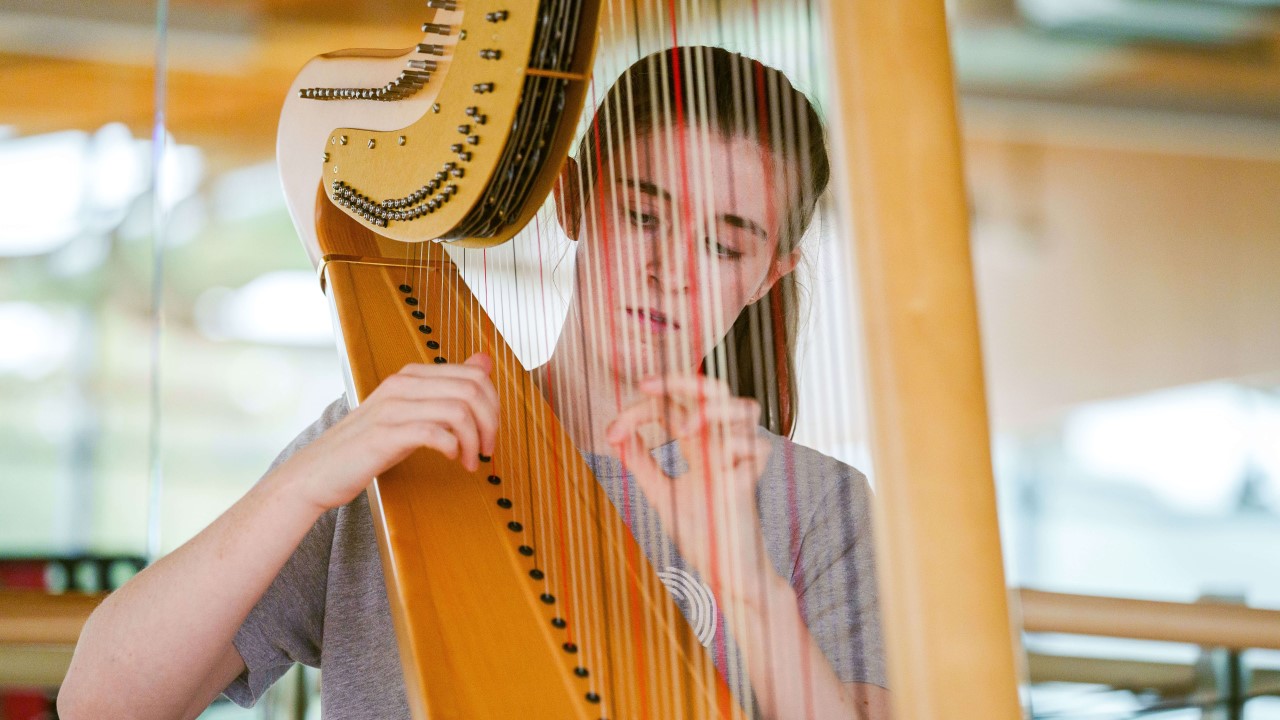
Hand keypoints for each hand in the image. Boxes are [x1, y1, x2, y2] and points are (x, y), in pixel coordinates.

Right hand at [287, 353, 499, 511]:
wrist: (317, 472)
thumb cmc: (367, 445)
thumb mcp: (412, 412)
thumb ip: (447, 387)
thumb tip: (485, 360)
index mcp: (411, 375)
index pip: (474, 374)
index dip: (494, 403)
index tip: (490, 430)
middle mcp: (402, 384)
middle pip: (471, 389)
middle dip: (490, 422)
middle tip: (487, 449)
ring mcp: (391, 408)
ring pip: (458, 410)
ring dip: (474, 440)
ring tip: (470, 460)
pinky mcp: (384, 435)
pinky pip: (434, 432)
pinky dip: (453, 448)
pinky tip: (452, 459)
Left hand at [605, 374, 775, 596]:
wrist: (727, 572)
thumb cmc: (703, 532)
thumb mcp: (662, 493)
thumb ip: (641, 463)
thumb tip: (615, 436)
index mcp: (699, 444)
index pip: (673, 406)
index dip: (640, 409)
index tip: (611, 433)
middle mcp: (720, 445)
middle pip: (713, 390)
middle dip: (681, 379)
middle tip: (645, 384)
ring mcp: (739, 461)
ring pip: (747, 408)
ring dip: (715, 408)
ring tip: (686, 429)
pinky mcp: (752, 484)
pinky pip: (758, 448)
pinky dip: (738, 447)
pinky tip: (719, 467)